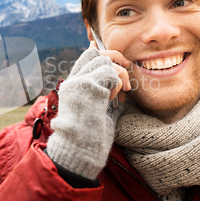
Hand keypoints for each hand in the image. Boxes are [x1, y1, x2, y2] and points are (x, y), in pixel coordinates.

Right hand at [46, 44, 128, 179]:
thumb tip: (120, 82)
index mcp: (73, 87)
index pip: (84, 58)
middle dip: (114, 59)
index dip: (97, 51)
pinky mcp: (88, 86)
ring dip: (118, 75)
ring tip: (121, 93)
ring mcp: (79, 82)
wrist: (81, 149)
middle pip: (95, 54)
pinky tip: (115, 97)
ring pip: (104, 61)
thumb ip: (107, 94)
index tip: (109, 52)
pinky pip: (109, 73)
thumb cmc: (93, 136)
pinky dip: (117, 84)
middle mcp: (73, 82)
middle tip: (126, 71)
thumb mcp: (101, 110)